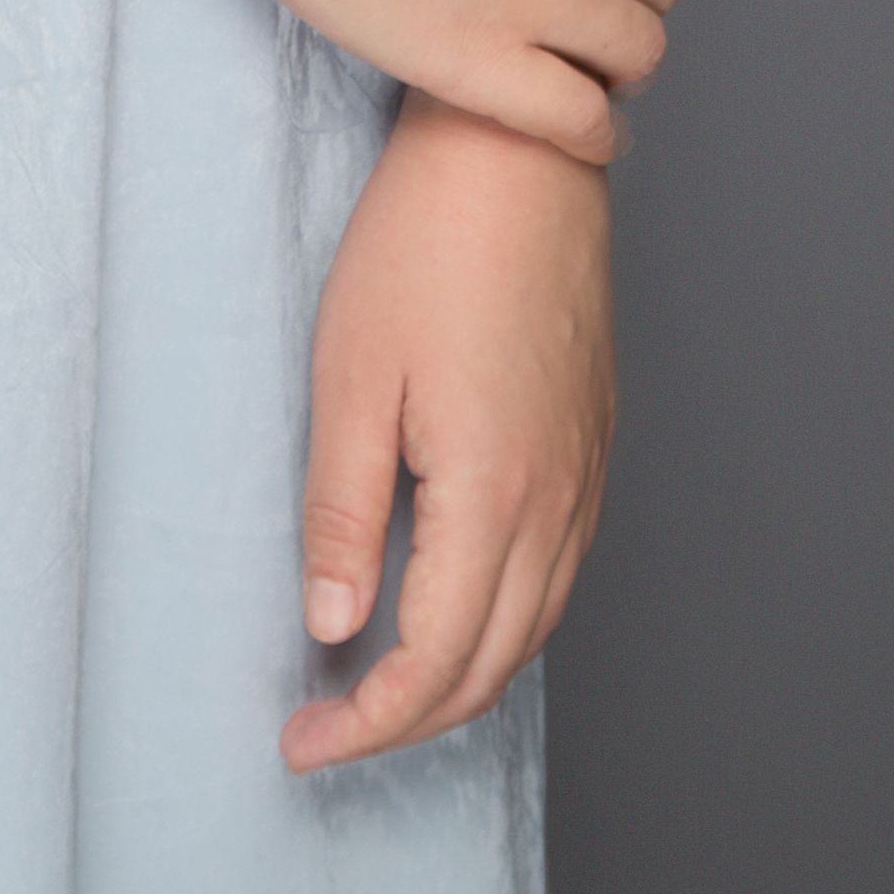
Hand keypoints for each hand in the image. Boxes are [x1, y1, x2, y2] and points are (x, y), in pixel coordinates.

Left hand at [282, 97, 617, 773]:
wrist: (518, 150)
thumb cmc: (424, 244)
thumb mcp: (352, 378)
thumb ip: (345, 515)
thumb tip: (334, 629)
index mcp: (495, 495)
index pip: (434, 666)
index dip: (365, 725)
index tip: (300, 743)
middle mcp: (559, 501)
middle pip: (492, 667)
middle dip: (407, 721)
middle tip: (324, 729)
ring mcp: (587, 472)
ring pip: (534, 627)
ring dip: (460, 677)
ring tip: (379, 685)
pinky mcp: (593, 440)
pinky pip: (558, 571)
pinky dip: (504, 619)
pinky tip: (452, 603)